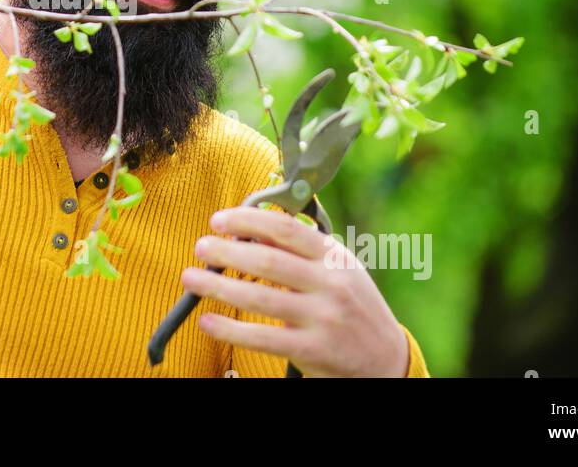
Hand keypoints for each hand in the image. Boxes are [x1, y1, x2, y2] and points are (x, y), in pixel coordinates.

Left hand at [180, 207, 409, 376]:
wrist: (386, 358)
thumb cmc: (352, 306)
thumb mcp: (336, 270)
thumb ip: (299, 251)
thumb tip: (250, 231)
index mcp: (334, 257)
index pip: (286, 228)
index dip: (248, 220)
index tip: (219, 219)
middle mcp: (331, 284)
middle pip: (269, 261)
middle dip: (227, 252)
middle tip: (200, 247)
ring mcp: (323, 318)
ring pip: (260, 298)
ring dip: (218, 287)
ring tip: (191, 278)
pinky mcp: (313, 349)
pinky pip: (263, 337)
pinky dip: (230, 329)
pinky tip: (207, 321)